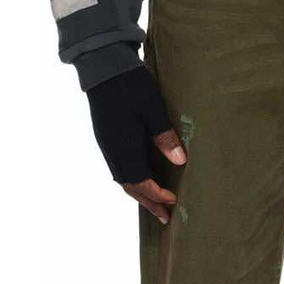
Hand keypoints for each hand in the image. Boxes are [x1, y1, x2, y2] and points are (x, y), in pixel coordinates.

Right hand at [86, 66, 187, 222]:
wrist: (103, 67)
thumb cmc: (130, 85)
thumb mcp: (153, 108)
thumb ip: (164, 136)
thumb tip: (180, 162)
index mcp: (123, 147)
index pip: (140, 182)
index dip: (157, 194)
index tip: (174, 202)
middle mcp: (112, 150)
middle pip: (129, 185)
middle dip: (147, 201)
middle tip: (164, 216)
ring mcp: (106, 143)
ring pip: (122, 177)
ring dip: (138, 191)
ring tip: (154, 202)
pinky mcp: (106, 135)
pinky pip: (118, 166)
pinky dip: (131, 177)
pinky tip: (141, 174)